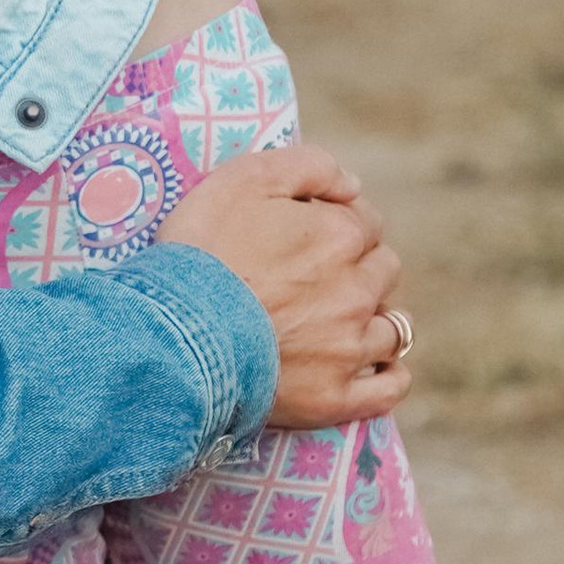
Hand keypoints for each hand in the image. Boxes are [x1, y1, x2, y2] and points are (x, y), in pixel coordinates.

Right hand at [154, 140, 411, 429]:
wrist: (170, 333)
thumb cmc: (200, 252)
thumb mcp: (242, 178)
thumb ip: (307, 165)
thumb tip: (352, 185)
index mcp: (340, 235)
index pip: (366, 223)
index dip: (338, 224)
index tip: (309, 235)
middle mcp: (357, 290)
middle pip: (383, 271)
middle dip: (359, 268)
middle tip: (318, 277)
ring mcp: (349, 348)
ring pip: (392, 327)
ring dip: (374, 318)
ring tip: (342, 322)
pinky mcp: (334, 397)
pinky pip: (388, 389)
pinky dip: (389, 376)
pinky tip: (376, 368)